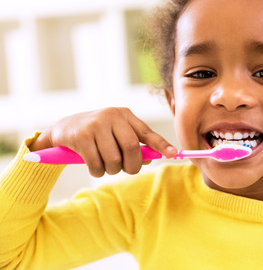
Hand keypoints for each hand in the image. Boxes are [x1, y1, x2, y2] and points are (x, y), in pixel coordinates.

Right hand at [29, 107, 176, 176]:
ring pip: (114, 159)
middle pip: (132, 148)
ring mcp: (96, 125)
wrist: (63, 129)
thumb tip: (151, 158)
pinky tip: (93, 166)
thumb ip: (135, 145)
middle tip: (127, 170)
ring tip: (106, 166)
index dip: (161, 145)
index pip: (147, 132)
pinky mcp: (81, 136)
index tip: (174, 154)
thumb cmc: (97, 134)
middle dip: (132, 166)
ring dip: (111, 170)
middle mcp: (112, 116)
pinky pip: (96, 164)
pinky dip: (97, 171)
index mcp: (125, 115)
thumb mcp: (117, 134)